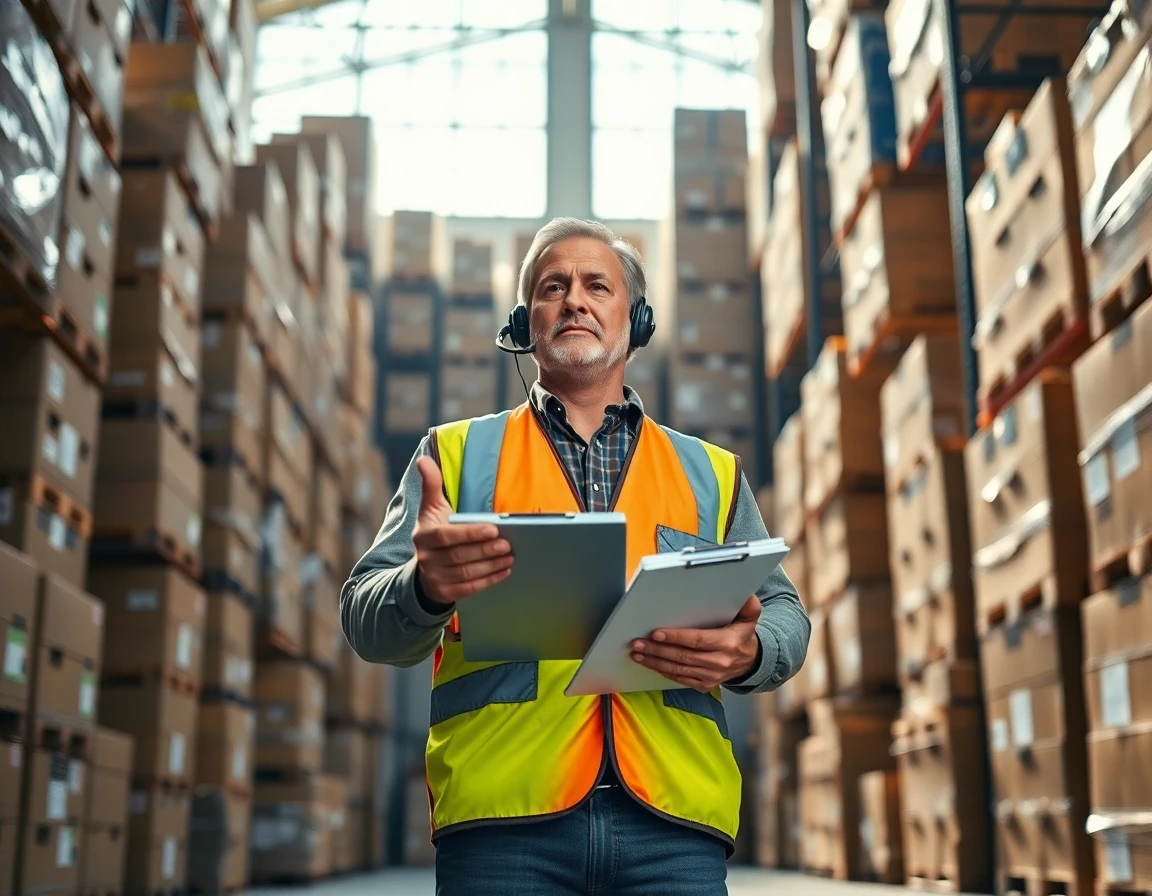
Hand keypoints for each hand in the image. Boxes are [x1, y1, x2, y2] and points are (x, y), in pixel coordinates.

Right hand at [412, 457, 512, 603]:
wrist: (422, 570)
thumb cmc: (434, 533)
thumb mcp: (431, 509)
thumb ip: (431, 484)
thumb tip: (424, 459)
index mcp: (424, 535)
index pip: (448, 536)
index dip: (470, 533)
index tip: (493, 529)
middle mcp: (426, 558)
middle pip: (460, 556)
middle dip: (486, 550)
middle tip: (508, 544)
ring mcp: (435, 577)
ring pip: (467, 573)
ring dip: (491, 565)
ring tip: (510, 556)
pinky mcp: (445, 593)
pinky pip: (470, 588)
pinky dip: (489, 580)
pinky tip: (505, 571)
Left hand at [630, 596, 761, 691]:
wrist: (750, 663)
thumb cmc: (742, 636)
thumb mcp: (749, 618)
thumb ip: (749, 605)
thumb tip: (746, 593)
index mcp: (727, 643)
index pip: (697, 640)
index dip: (675, 637)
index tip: (656, 633)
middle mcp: (719, 662)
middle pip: (683, 656)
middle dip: (657, 650)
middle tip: (637, 643)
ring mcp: (711, 676)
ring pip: (678, 670)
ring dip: (655, 662)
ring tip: (637, 654)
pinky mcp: (705, 685)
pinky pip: (681, 679)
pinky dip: (665, 672)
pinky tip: (651, 664)